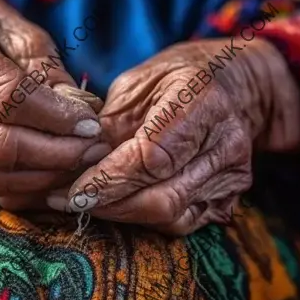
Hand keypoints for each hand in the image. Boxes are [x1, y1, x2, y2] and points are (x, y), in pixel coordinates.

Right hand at [0, 0, 110, 209]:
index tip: (91, 124)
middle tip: (95, 149)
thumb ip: (51, 75)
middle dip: (56, 153)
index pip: (7, 97)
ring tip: (84, 162)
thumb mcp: (28, 37)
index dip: (55, 116)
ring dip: (47, 176)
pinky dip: (32, 190)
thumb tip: (83, 114)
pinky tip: (62, 177)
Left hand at [47, 38, 299, 234]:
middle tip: (66, 201)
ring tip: (86, 203)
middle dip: (109, 205)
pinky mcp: (232, 196)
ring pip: (171, 216)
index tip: (72, 190)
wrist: (232, 85)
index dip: (109, 179)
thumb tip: (76, 164)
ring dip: (122, 215)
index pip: (153, 156)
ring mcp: (234, 174)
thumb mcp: (136, 84)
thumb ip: (110, 123)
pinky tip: (119, 205)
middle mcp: (226, 142)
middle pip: (162, 196)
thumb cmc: (176, 78)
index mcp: (201, 100)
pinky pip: (182, 222)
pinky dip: (145, 218)